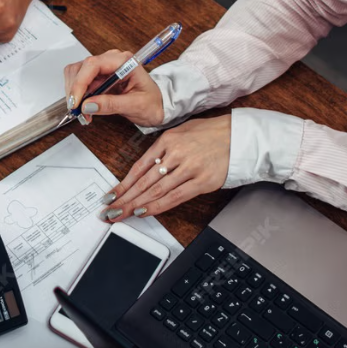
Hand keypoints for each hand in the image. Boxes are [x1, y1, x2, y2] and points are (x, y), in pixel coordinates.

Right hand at [64, 49, 164, 126]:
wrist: (158, 105)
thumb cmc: (153, 102)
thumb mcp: (136, 105)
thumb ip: (112, 104)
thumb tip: (88, 105)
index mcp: (124, 61)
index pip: (93, 64)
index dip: (80, 82)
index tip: (76, 102)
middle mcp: (112, 60)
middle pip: (80, 68)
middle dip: (75, 90)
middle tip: (77, 111)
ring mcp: (103, 68)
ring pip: (76, 74)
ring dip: (74, 94)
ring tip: (83, 112)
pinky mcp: (98, 77)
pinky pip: (80, 83)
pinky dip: (78, 97)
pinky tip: (86, 109)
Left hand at [101, 116, 229, 220]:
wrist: (238, 136)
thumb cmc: (210, 134)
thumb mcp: (181, 132)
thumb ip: (162, 150)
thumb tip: (145, 170)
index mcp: (167, 140)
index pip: (139, 167)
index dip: (122, 184)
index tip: (110, 196)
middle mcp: (175, 154)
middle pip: (143, 181)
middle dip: (123, 198)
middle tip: (108, 211)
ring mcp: (188, 168)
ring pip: (155, 191)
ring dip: (135, 205)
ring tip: (120, 214)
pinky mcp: (202, 181)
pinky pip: (175, 197)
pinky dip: (157, 206)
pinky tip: (144, 212)